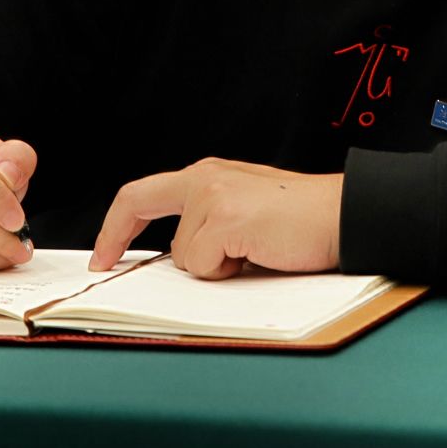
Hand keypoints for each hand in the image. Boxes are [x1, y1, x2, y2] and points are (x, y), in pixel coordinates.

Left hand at [91, 158, 342, 279]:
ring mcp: (214, 196)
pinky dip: (227, 271)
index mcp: (210, 176)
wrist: (342, 216)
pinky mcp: (226, 218)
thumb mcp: (245, 213)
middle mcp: (206, 178)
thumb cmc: (301, 221)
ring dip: (212, 266)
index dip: (116, 223)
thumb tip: (181, 260)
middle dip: (115, 236)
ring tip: (251, 252)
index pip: (145, 193)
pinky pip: (202, 264)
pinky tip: (256, 254)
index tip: (103, 253)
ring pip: (181, 254)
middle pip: (138, 204)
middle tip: (104, 264)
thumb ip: (210, 225)